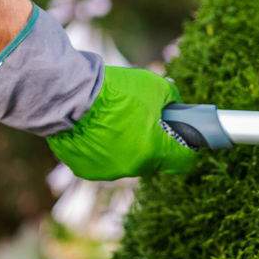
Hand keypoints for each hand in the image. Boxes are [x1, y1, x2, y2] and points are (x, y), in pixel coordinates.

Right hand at [47, 66, 195, 180]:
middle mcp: (133, 167)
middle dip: (153, 142)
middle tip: (144, 121)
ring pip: (127, 162)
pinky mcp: (86, 170)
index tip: (182, 137)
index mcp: (154, 151)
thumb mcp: (154, 86)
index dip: (187, 147)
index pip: (183, 160)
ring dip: (127, 146)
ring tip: (114, 121)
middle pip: (153, 160)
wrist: (71, 94)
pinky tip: (95, 129)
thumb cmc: (115, 90)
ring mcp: (108, 172)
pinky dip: (102, 149)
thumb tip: (174, 106)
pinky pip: (102, 162)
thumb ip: (171, 99)